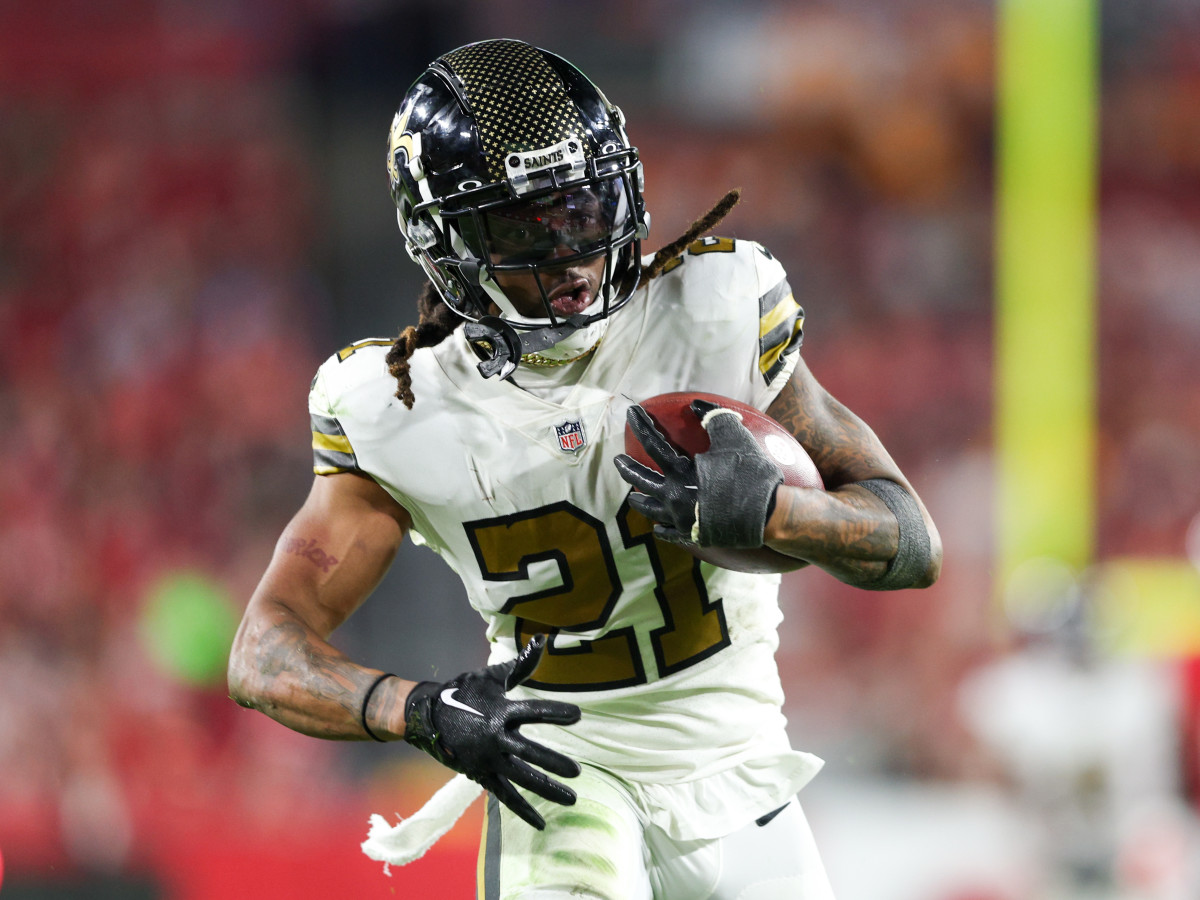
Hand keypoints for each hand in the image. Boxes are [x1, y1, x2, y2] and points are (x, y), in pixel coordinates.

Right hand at [403, 635, 580, 829]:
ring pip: (521, 779)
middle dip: (554, 762)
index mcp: (500, 711)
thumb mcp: (492, 677)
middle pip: (530, 753)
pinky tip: (542, 822)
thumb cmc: (466, 692)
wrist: (428, 717)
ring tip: (572, 798)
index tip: (577, 715)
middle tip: (577, 771)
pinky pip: (504, 796)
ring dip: (547, 789)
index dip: (555, 712)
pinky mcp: (481, 774)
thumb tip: (543, 641)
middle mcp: (495, 738)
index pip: (534, 712)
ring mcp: (488, 759)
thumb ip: (521, 665)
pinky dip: (522, 810)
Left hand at [614, 399, 782, 548]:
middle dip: (627, 468)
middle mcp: (674, 496)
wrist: (769, 513)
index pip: (652, 443)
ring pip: (651, 510)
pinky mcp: (693, 534)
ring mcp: (681, 519)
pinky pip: (669, 533)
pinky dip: (661, 529)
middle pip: (642, 480)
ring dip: (640, 502)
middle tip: (617, 460)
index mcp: (680, 471)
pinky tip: (658, 527)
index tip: (631, 412)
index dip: (641, 425)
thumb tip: (695, 405)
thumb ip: (712, 417)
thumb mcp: (734, 436)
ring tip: (633, 497)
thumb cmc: (750, 473)